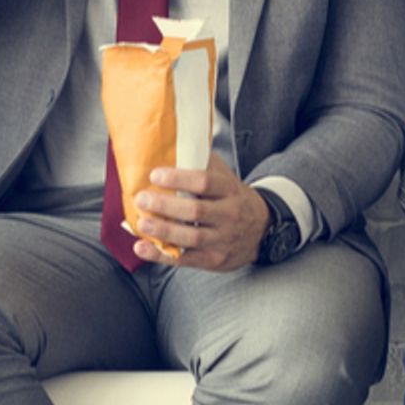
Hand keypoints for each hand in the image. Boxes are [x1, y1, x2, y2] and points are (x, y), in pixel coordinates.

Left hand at [132, 158, 267, 271]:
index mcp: (230, 190)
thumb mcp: (226, 177)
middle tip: (141, 199)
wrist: (263, 229)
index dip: (178, 179)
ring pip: (191, 237)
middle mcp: (229, 215)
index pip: (205, 182)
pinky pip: (186, 259)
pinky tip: (142, 247)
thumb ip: (204, 163)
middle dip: (165, 206)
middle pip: (195, 211)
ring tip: (142, 223)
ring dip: (163, 230)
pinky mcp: (214, 259)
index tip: (155, 175)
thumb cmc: (232, 198)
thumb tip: (171, 145)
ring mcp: (223, 240)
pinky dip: (161, 255)